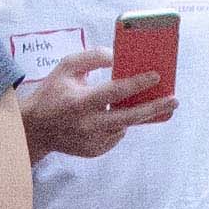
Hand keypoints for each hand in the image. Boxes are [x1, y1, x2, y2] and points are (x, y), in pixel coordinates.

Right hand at [20, 48, 166, 160]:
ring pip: (124, 126)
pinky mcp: (94, 151)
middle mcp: (88, 124)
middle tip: (173, 100)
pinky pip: (116, 136)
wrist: (34, 129)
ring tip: (148, 104)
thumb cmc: (51, 93)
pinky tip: (112, 116)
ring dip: (134, 114)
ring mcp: (92, 141)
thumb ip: (92, 57)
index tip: (156, 76)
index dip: (138, 83)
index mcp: (81, 102)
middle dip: (154, 108)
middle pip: (129, 117)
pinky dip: (118, 124)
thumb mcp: (66, 67)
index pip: (115, 92)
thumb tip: (117, 57)